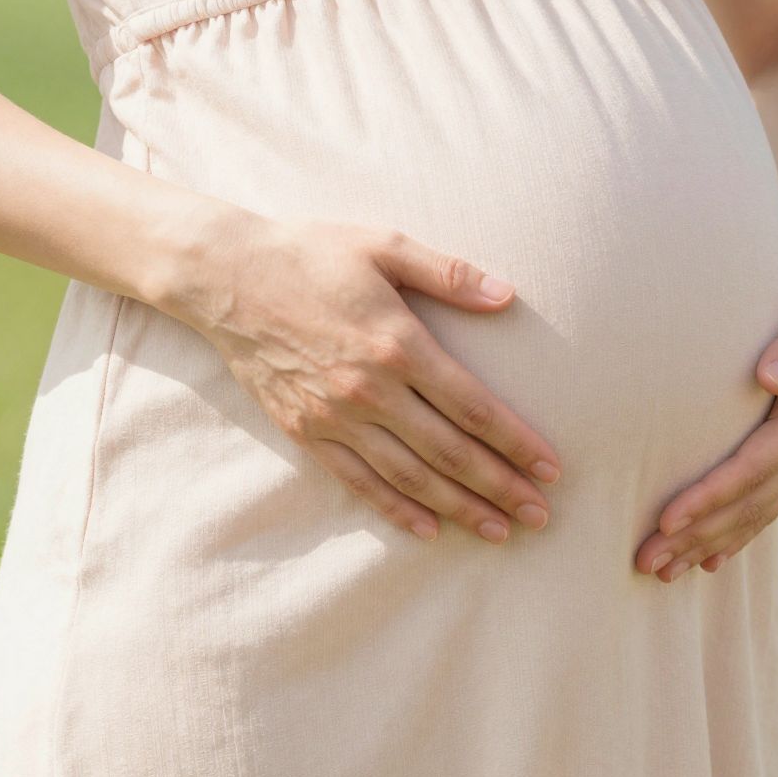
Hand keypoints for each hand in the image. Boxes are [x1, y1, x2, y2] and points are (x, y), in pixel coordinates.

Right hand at [171, 215, 561, 544]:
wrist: (226, 277)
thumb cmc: (312, 254)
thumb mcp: (385, 245)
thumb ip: (450, 274)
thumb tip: (507, 296)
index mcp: (398, 344)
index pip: (472, 406)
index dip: (516, 442)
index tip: (551, 467)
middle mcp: (370, 390)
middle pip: (450, 452)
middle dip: (501, 487)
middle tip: (542, 515)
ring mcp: (336, 417)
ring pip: (409, 476)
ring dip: (459, 508)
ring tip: (500, 531)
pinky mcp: (306, 432)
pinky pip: (359, 481)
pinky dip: (396, 509)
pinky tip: (429, 529)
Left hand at [633, 258, 777, 581]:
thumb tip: (769, 377)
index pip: (753, 467)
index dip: (710, 496)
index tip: (667, 518)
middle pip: (749, 503)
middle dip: (697, 535)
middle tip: (646, 562)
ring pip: (755, 514)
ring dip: (709, 544)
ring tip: (662, 572)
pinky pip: (766, 506)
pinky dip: (736, 536)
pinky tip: (708, 561)